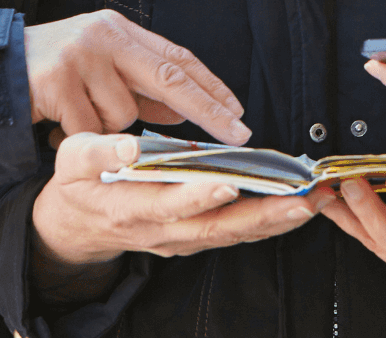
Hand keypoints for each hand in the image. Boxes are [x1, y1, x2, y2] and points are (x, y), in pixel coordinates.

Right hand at [26, 9, 249, 143]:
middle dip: (207, 109)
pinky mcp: (58, 81)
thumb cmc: (52, 72)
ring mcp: (81, 56)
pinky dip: (81, 135)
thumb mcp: (99, 69)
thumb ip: (139, 86)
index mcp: (118, 28)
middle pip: (169, 76)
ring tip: (77, 113)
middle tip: (239, 134)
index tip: (238, 110)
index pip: (177, 56)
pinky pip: (91, 128)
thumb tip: (183, 112)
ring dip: (107, 126)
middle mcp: (104, 35)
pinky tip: (61, 124)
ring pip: (124, 113)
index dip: (210, 85)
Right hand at [30, 133, 331, 265]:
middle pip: (217, 228)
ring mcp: (180, 240)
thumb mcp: (71, 160)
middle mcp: (161, 232)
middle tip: (303, 201)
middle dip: (263, 216)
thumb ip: (100, 150)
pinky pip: (234, 234)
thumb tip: (130, 144)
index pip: (170, 204)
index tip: (229, 183)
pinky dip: (267, 223)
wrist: (76, 227)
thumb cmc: (75, 185)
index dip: (199, 196)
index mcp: (130, 208)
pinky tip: (296, 207)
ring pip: (233, 235)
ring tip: (314, 202)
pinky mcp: (193, 238)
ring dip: (276, 221)